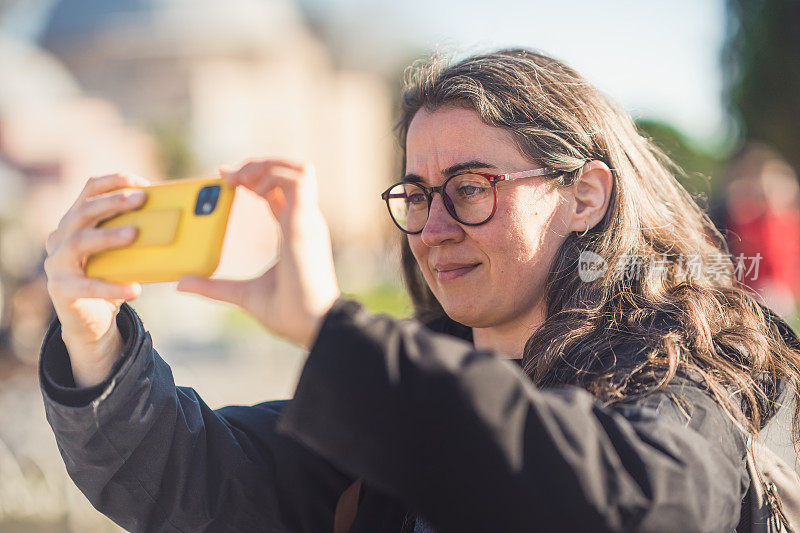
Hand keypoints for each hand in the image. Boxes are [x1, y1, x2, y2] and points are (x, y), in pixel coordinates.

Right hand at [44, 173, 149, 385]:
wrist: (93, 320)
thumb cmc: (111, 277)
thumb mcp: (123, 252)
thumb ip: (135, 233)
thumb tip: (174, 219)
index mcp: (76, 221)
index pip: (89, 190)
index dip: (114, 182)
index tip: (143, 183)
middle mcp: (60, 237)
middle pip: (83, 211)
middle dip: (113, 202)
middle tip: (142, 199)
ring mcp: (57, 263)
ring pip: (79, 241)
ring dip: (109, 235)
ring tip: (135, 234)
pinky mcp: (61, 289)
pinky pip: (87, 285)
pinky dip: (112, 286)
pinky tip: (135, 289)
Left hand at [177, 159, 339, 348]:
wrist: (311, 324)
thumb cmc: (288, 312)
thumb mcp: (243, 294)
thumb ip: (214, 286)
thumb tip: (182, 283)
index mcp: (294, 232)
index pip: (278, 191)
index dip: (254, 177)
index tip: (224, 175)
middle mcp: (304, 220)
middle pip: (290, 172)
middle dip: (258, 165)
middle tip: (228, 175)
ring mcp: (307, 219)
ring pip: (297, 169)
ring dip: (267, 165)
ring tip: (240, 179)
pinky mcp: (305, 221)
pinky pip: (297, 179)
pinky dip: (273, 176)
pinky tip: (252, 189)